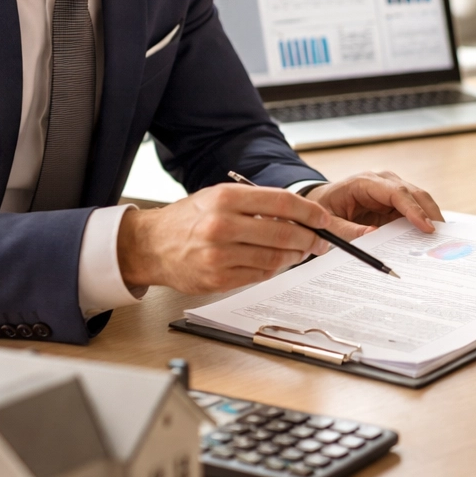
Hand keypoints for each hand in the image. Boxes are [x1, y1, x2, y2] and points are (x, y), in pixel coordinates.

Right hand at [119, 182, 339, 293]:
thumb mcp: (219, 197)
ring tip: (301, 252)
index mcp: (225, 198)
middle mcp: (221, 225)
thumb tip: (302, 215)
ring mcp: (219, 255)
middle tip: (320, 241)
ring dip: (295, 257)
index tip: (325, 219)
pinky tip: (277, 263)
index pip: (283, 202)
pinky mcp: (217, 279)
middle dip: (310, 238)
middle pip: (284, 233)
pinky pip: (260, 275)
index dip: (311, 212)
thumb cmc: (190, 219)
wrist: (150, 245)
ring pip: (275, 258)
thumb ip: (258, 204)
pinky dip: (274, 270)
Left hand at [305, 171, 441, 236]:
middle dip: (431, 214)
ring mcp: (392, 191)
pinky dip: (423, 224)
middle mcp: (383, 182)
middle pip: (415, 194)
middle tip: (443, 237)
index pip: (397, 193)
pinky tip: (429, 239)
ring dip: (431, 219)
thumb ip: (346, 230)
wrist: (320, 203)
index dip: (414, 210)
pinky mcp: (395, 203)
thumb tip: (372, 235)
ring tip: (441, 240)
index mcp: (365, 182)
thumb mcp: (327, 223)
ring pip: (420, 202)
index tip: (427, 227)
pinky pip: (414, 212)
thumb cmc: (323, 209)